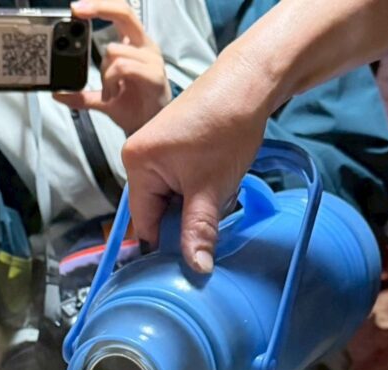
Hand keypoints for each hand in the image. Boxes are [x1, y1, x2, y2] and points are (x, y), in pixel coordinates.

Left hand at [54, 0, 170, 135]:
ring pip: (115, 50)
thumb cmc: (134, 111)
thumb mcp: (102, 100)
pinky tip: (114, 93)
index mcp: (135, 46)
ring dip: (104, 74)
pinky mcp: (154, 75)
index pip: (120, 13)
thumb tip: (59, 95)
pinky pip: (123, 67)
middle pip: (124, 13)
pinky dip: (112, 80)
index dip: (99, 5)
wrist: (148, 132)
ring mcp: (152, 60)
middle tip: (77, 11)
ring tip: (109, 92)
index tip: (77, 8)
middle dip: (99, 8)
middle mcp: (145, 48)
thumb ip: (81, 95)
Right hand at [122, 54, 268, 272]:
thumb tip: (196, 269)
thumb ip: (198, 232)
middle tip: (213, 217)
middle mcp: (140, 157)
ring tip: (220, 192)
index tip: (187, 263)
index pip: (143, 223)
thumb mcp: (210, 189)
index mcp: (136, 164)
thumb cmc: (226, 123)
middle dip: (186, 221)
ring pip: (174, 201)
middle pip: (158, 212)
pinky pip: (183, 186)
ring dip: (198, 207)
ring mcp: (158, 152)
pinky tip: (220, 182)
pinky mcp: (176, 149)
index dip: (165, 245)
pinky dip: (203, 192)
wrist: (251, 82)